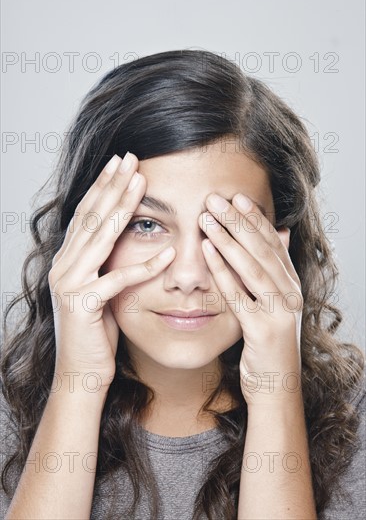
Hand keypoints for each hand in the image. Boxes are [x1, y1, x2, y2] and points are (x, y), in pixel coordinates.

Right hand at [49, 153, 175, 391]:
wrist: (80, 373)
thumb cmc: (96, 332)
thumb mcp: (101, 290)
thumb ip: (106, 263)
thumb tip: (125, 236)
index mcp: (68, 260)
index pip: (86, 214)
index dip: (103, 186)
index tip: (120, 162)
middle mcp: (64, 266)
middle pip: (91, 216)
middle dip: (111, 185)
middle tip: (129, 157)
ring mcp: (70, 284)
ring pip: (99, 237)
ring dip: (121, 207)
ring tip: (140, 182)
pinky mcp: (83, 305)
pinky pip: (118, 281)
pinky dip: (145, 266)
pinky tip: (168, 251)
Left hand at [198, 193, 302, 407]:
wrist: (277, 388)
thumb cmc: (268, 344)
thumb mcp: (274, 304)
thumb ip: (275, 270)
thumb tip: (281, 233)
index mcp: (291, 284)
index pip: (273, 243)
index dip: (255, 219)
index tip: (236, 197)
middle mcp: (291, 293)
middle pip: (263, 249)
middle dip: (239, 221)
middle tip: (216, 198)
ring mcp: (280, 311)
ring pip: (253, 266)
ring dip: (229, 239)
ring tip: (208, 216)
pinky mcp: (265, 330)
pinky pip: (239, 294)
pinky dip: (222, 270)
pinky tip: (206, 251)